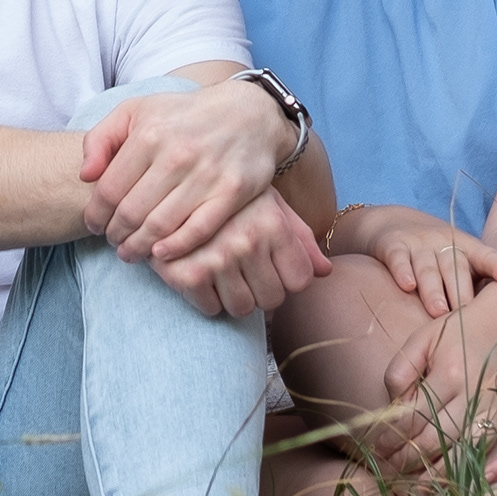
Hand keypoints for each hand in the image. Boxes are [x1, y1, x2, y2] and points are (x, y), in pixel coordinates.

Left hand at [79, 79, 293, 268]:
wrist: (248, 113)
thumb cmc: (184, 115)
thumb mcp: (136, 111)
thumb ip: (101, 138)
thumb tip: (86, 176)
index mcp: (148, 134)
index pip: (110, 190)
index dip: (96, 215)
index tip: (95, 225)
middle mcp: (176, 155)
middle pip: (132, 213)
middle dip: (116, 235)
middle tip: (114, 242)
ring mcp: (206, 175)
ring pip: (160, 226)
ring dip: (139, 247)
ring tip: (132, 252)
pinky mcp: (231, 192)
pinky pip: (197, 231)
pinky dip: (175, 248)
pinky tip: (160, 254)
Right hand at [151, 185, 325, 322]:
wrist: (170, 186)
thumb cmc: (228, 200)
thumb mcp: (269, 206)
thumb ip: (299, 238)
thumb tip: (326, 272)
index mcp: (272, 223)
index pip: (299, 280)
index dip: (287, 279)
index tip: (273, 269)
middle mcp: (247, 241)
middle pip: (272, 299)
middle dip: (260, 291)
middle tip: (244, 273)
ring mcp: (216, 259)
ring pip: (241, 308)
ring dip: (234, 297)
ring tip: (223, 274)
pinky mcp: (186, 274)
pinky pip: (210, 308)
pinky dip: (207, 299)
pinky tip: (201, 275)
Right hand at [327, 203, 496, 318]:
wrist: (391, 223)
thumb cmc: (434, 254)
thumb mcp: (457, 261)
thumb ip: (474, 284)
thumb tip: (495, 323)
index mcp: (465, 247)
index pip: (484, 255)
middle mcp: (443, 242)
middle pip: (455, 267)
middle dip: (461, 291)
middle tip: (467, 316)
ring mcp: (418, 243)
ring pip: (428, 267)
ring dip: (434, 290)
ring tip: (438, 311)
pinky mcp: (393, 246)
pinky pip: (399, 258)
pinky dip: (403, 271)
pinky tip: (407, 285)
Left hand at [383, 286, 496, 485]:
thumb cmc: (465, 327)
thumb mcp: (424, 337)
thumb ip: (401, 369)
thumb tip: (393, 406)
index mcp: (449, 372)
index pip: (412, 419)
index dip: (391, 440)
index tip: (379, 452)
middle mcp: (477, 391)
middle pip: (438, 440)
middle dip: (409, 461)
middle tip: (392, 472)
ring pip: (471, 450)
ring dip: (445, 474)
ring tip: (423, 488)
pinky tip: (483, 478)